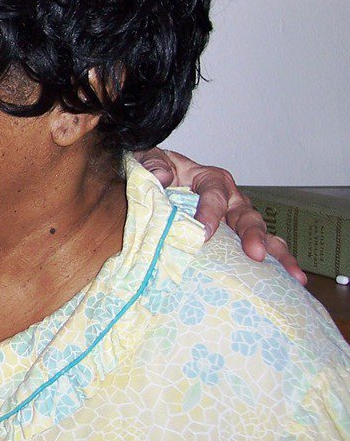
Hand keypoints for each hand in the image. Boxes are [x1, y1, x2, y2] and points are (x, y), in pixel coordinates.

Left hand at [135, 148, 303, 283]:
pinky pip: (260, 248)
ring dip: (276, 253)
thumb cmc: (156, 171)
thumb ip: (154, 165)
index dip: (210, 212)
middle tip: (256, 253)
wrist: (154, 183)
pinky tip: (290, 280)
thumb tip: (163, 178)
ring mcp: (236, 219)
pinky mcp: (236, 237)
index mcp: (209, 179)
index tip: (204, 233)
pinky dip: (275, 263)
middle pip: (245, 215)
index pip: (214, 193)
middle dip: (253, 234)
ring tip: (292, 274)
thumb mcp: (149, 159)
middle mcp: (229, 198)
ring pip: (261, 233)